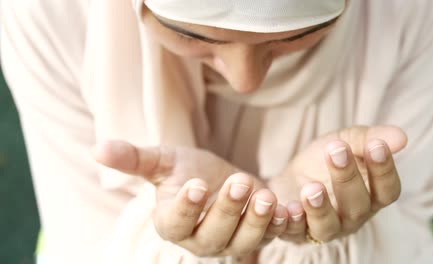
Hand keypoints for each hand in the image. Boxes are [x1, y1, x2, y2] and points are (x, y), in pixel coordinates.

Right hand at [93, 141, 288, 256]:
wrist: (222, 177)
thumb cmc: (190, 170)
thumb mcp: (165, 160)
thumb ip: (135, 158)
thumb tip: (96, 148)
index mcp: (172, 223)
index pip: (175, 223)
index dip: (185, 207)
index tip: (196, 184)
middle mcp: (200, 240)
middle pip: (212, 237)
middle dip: (227, 210)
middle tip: (238, 181)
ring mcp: (231, 240)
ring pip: (243, 241)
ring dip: (255, 221)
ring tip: (264, 195)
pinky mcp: (258, 234)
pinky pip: (269, 236)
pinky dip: (278, 225)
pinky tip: (286, 208)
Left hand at [268, 126, 406, 242]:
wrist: (291, 175)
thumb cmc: (326, 160)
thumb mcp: (346, 141)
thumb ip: (368, 139)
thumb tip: (401, 137)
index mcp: (372, 196)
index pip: (387, 190)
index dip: (383, 170)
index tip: (376, 145)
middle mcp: (351, 217)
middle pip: (356, 206)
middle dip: (347, 178)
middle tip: (336, 151)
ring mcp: (324, 228)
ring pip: (326, 226)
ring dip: (319, 208)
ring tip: (311, 188)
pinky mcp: (295, 232)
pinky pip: (292, 232)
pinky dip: (287, 222)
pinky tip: (284, 207)